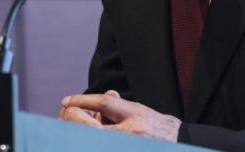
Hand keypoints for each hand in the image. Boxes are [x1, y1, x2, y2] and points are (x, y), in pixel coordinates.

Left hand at [59, 90, 180, 141]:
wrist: (180, 143)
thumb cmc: (158, 128)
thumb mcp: (140, 111)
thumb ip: (121, 106)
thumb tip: (105, 96)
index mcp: (135, 114)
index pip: (104, 104)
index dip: (82, 101)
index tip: (65, 101)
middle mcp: (132, 131)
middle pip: (93, 127)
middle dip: (75, 121)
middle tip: (64, 117)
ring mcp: (130, 144)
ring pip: (96, 140)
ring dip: (80, 135)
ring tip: (68, 129)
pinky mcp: (129, 148)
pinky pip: (104, 145)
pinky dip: (92, 141)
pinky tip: (84, 138)